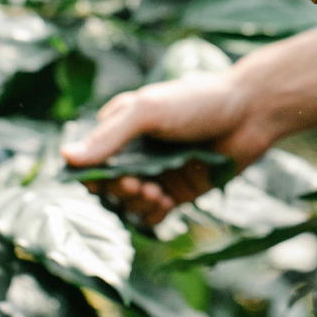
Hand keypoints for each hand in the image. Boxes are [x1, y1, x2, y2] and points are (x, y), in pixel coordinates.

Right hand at [61, 28, 316, 224]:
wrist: (250, 111)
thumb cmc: (197, 101)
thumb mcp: (148, 110)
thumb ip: (110, 135)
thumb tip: (66, 157)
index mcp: (121, 128)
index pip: (90, 161)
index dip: (93, 176)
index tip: (106, 179)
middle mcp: (137, 152)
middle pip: (109, 187)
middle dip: (119, 191)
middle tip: (139, 185)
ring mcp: (158, 173)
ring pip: (130, 203)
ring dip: (137, 204)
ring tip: (157, 194)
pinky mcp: (180, 191)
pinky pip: (156, 214)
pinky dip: (154, 214)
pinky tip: (166, 203)